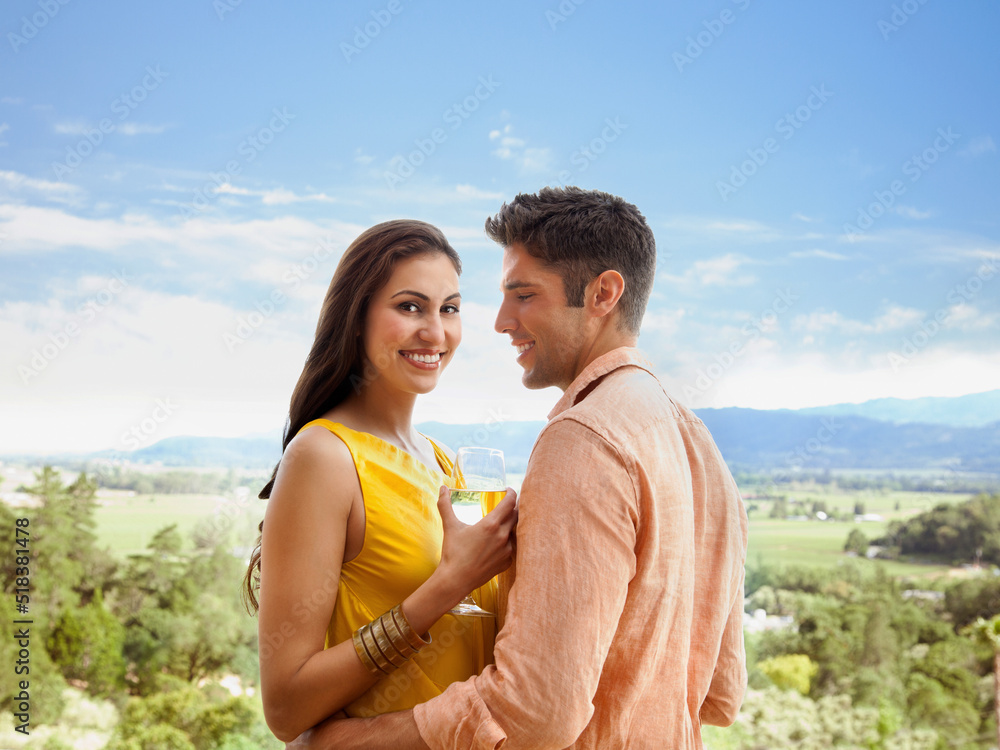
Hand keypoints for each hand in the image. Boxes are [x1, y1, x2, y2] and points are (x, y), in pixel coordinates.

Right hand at [436, 485, 516, 602]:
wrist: (455, 580)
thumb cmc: (453, 553)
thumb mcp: (450, 526)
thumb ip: (445, 505)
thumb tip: (442, 489)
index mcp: (491, 524)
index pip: (510, 503)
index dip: (511, 494)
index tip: (508, 491)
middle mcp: (503, 536)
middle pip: (516, 516)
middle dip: (512, 509)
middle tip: (505, 506)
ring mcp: (506, 551)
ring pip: (515, 532)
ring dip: (509, 527)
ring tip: (501, 525)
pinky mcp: (506, 563)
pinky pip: (511, 548)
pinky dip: (506, 543)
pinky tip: (497, 544)